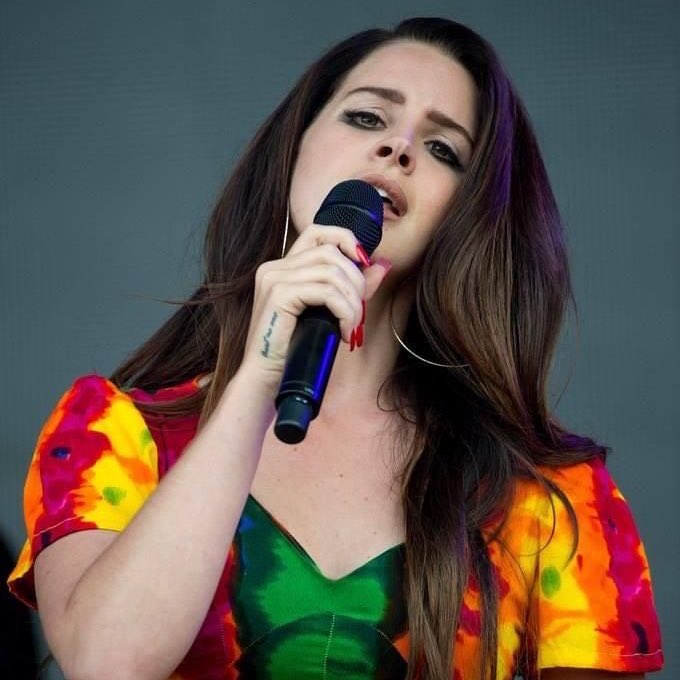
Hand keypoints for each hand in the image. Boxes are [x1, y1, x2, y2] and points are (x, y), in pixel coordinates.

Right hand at [240, 224, 389, 392]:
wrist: (266, 380)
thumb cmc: (294, 350)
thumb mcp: (328, 313)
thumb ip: (351, 287)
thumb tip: (382, 265)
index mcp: (282, 268)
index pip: (318, 232)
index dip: (346, 239)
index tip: (364, 264)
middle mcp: (274, 268)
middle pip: (331, 252)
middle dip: (356, 281)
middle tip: (359, 313)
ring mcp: (273, 279)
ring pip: (332, 272)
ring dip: (352, 301)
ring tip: (352, 326)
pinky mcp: (278, 295)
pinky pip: (326, 292)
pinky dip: (344, 311)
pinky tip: (343, 332)